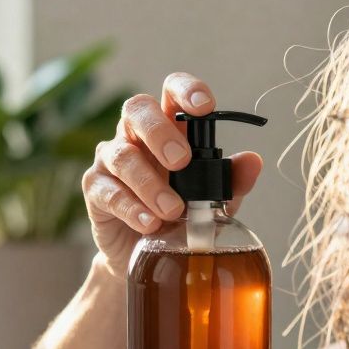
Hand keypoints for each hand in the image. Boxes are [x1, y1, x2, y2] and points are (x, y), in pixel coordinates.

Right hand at [82, 72, 262, 278]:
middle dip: (160, 132)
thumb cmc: (181, 217)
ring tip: (172, 210)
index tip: (204, 107)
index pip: (171, 92)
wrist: (150, 257)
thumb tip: (253, 161)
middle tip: (181, 161)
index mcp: (169, 127)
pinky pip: (109, 192)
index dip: (186, 90)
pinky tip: (150, 224)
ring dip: (149, 183)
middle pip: (137, 110)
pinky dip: (132, 208)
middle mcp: (135, 136)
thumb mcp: (213, 201)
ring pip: (122, 155)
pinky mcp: (95, 189)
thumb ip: (231, 180)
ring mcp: (111, 160)